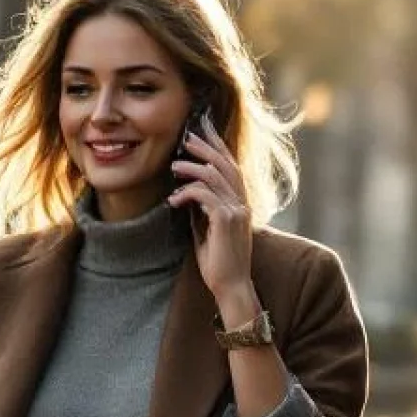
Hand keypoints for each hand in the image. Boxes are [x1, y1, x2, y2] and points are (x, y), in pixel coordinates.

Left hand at [168, 115, 255, 308]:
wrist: (231, 286)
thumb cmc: (219, 262)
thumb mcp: (208, 229)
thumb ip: (203, 209)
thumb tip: (187, 192)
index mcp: (241, 204)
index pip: (232, 167)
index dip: (219, 146)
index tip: (205, 130)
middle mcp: (242, 203)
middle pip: (226, 164)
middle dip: (205, 148)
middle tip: (187, 137)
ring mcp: (237, 210)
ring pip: (214, 176)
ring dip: (191, 169)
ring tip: (173, 167)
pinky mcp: (226, 220)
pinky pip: (204, 196)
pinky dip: (187, 193)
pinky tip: (173, 200)